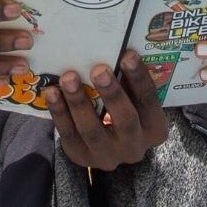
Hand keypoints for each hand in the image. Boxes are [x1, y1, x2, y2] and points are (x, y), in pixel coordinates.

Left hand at [47, 51, 169, 170]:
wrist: (110, 147)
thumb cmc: (125, 111)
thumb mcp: (134, 101)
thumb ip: (129, 83)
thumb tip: (115, 49)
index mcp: (155, 130)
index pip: (149, 102)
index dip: (139, 78)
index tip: (128, 55)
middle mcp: (134, 148)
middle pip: (125, 120)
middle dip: (112, 94)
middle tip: (99, 70)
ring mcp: (107, 156)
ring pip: (92, 130)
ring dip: (79, 101)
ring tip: (68, 77)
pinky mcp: (81, 157)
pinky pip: (68, 134)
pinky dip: (59, 112)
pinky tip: (52, 92)